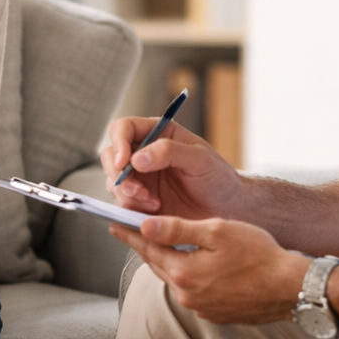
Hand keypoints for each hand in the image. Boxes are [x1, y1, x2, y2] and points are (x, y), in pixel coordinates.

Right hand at [100, 116, 248, 217]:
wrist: (227, 209)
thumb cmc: (219, 179)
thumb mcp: (200, 159)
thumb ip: (169, 152)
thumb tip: (138, 157)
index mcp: (158, 134)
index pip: (124, 128)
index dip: (118, 143)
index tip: (124, 162)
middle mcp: (145, 154)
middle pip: (111, 156)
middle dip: (118, 174)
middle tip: (136, 189)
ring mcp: (141, 178)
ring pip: (114, 182)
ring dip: (127, 194)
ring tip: (152, 202)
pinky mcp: (141, 201)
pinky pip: (123, 202)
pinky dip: (133, 208)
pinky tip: (154, 210)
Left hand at [109, 215, 308, 324]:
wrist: (290, 288)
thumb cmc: (259, 254)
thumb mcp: (216, 231)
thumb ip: (178, 229)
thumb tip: (146, 226)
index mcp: (183, 272)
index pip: (148, 249)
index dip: (130, 234)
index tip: (114, 223)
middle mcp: (186, 295)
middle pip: (159, 265)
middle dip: (146, 247)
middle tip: (133, 231)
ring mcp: (201, 308)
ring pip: (176, 279)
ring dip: (169, 261)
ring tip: (162, 244)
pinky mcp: (216, 314)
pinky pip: (193, 291)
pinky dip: (189, 276)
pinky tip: (195, 264)